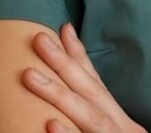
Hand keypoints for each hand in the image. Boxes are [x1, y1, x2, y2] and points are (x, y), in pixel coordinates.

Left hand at [21, 24, 146, 132]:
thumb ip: (94, 120)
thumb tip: (61, 106)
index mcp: (120, 121)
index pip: (97, 84)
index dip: (80, 56)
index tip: (63, 28)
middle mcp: (122, 127)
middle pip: (91, 92)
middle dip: (64, 63)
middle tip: (39, 39)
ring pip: (90, 116)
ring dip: (59, 94)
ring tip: (29, 75)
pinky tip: (50, 124)